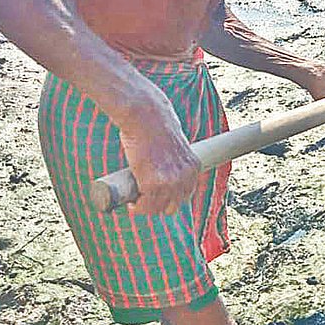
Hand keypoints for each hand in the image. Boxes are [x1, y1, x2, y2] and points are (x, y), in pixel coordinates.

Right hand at [117, 94, 202, 215]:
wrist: (145, 115)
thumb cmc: (155, 125)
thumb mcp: (175, 144)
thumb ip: (175, 158)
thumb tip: (165, 164)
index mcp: (193, 167)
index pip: (186, 194)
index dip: (171, 196)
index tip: (158, 195)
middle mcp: (185, 177)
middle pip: (173, 205)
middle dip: (159, 204)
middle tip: (144, 198)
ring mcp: (169, 182)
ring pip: (158, 209)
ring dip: (146, 208)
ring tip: (136, 202)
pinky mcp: (152, 183)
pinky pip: (144, 206)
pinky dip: (136, 208)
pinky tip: (131, 204)